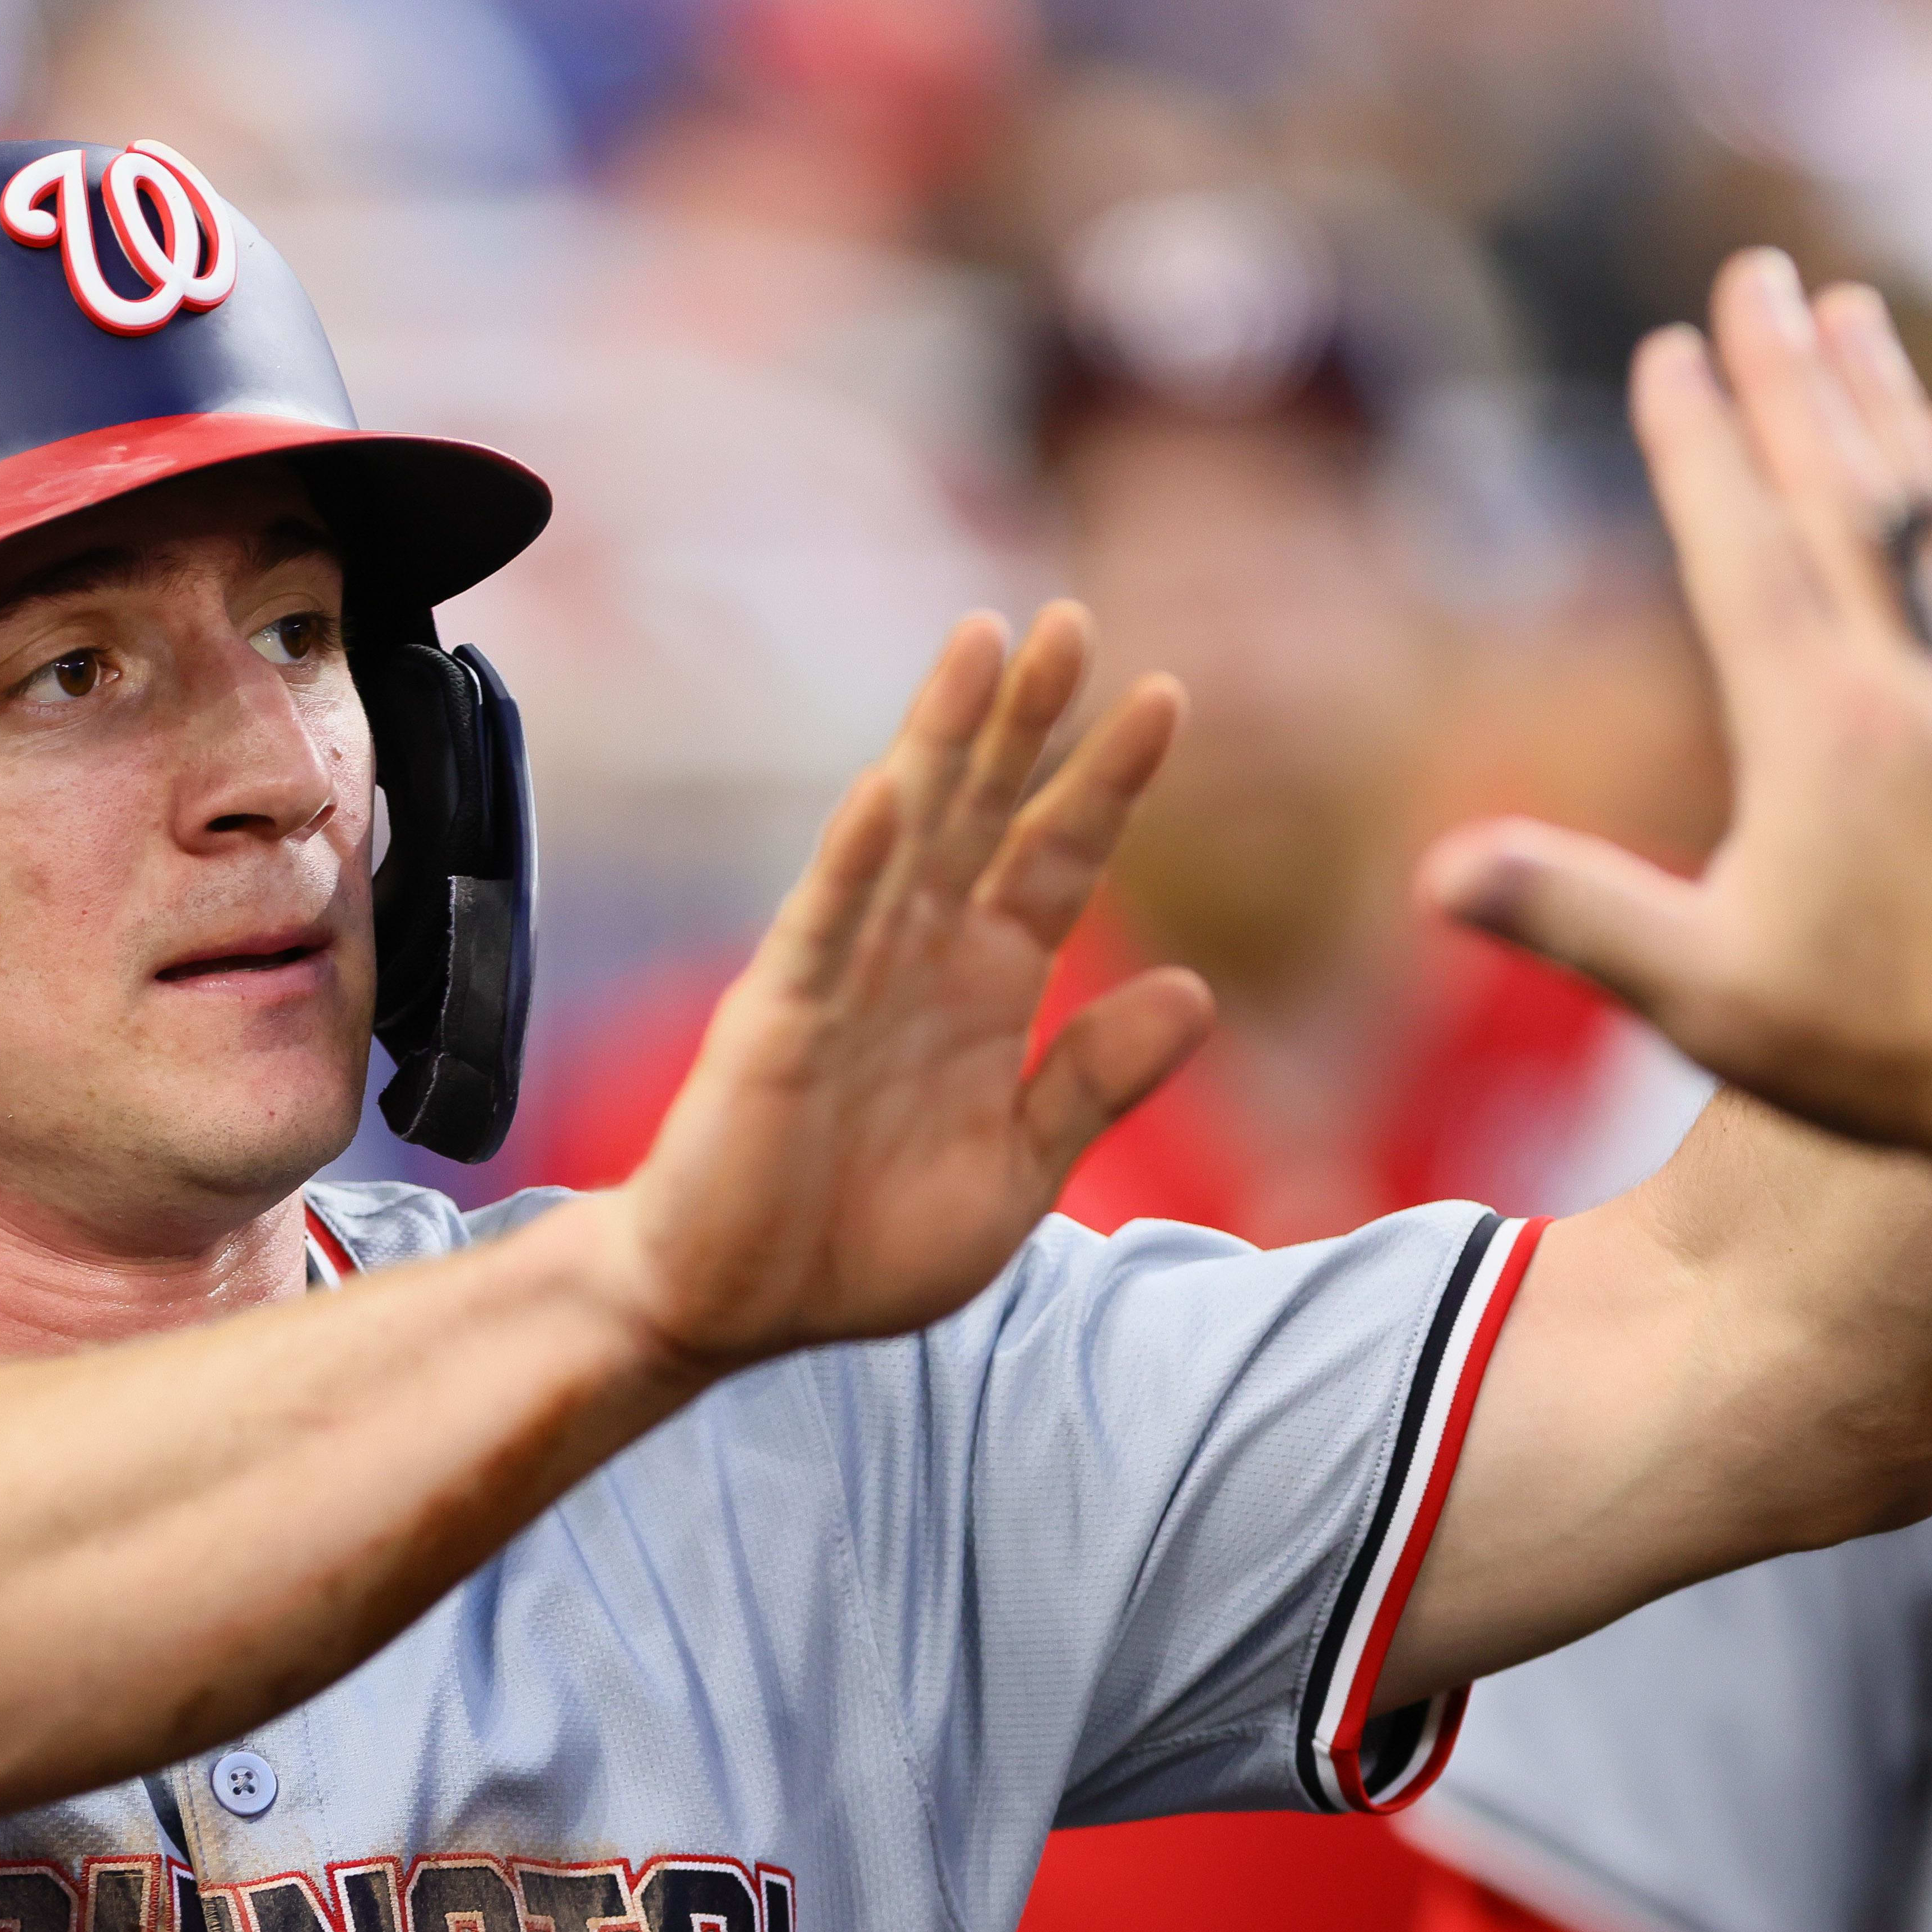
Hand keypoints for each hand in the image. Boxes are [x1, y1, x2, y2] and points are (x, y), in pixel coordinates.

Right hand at [600, 603, 1212, 1369]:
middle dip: (1026, 719)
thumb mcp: (1017, 1171)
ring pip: (903, 837)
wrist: (734, 1309)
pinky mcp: (777, 1020)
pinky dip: (852, 861)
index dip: (1106, 784)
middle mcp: (913, 962)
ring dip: (941, 741)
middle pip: (982, 815)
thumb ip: (1094, 1081)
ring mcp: (841, 979)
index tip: (1164, 696)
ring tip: (981, 643)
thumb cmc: (858, 1244)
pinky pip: (820, 927)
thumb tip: (1197, 992)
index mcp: (979, 992)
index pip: (1054, 863)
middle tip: (1070, 622)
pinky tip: (887, 793)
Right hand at [1421, 252, 1931, 1195]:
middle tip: (1756, 275)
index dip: (1701, 450)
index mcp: (1822, 732)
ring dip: (1878, 404)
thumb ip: (1572, 916)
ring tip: (1844, 311)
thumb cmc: (1866, 1051)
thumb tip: (1437, 871)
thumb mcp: (1698, 998)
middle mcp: (1906, 687)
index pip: (1746, 555)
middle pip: (1839, 497)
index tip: (1669, 352)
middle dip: (1789, 379)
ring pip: (1922, 514)